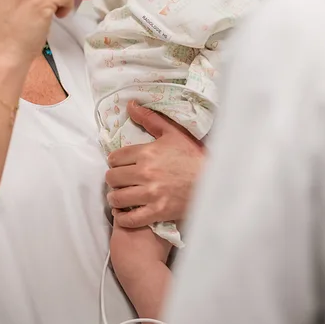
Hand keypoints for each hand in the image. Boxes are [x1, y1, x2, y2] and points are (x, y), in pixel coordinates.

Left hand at [106, 101, 205, 227]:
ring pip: (117, 198)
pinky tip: (125, 212)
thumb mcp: (173, 133)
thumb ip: (149, 118)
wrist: (212, 181)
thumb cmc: (193, 155)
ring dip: (115, 197)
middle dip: (113, 178)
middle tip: (120, 179)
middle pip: (112, 178)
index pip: (115, 157)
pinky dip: (123, 217)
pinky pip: (130, 219)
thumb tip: (130, 104)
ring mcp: (151, 194)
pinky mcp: (157, 212)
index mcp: (147, 152)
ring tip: (120, 195)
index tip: (120, 164)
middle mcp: (145, 173)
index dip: (115, 161)